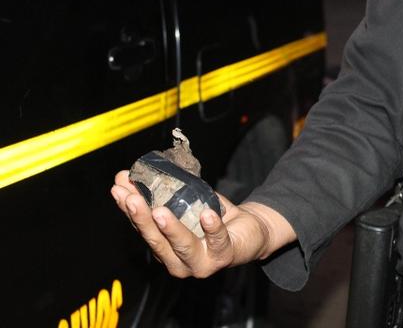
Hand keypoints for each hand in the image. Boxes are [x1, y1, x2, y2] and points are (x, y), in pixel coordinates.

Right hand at [110, 170, 295, 277]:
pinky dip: (212, 228)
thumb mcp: (185, 201)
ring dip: (171, 228)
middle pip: (157, 241)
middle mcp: (178, 261)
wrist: (249, 228)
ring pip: (183, 246)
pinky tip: (207, 216)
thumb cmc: (212, 217)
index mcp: (165, 248)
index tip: (118, 189)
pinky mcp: (224, 256)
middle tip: (131, 198)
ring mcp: (201, 263)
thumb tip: (127, 173)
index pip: (143, 229)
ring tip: (160, 210)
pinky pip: (217, 241)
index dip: (129, 209)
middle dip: (143, 218)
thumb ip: (160, 191)